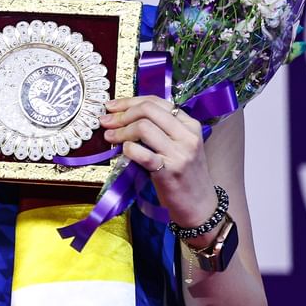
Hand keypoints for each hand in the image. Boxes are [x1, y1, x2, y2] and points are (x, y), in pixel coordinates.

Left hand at [100, 96, 218, 234]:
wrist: (199, 203)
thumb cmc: (184, 173)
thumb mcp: (180, 145)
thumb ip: (160, 129)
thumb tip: (124, 116)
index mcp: (190, 124)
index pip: (156, 102)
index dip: (129, 101)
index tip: (111, 106)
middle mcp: (187, 135)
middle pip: (148, 110)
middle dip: (122, 114)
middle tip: (106, 122)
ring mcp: (180, 153)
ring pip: (144, 128)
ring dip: (121, 131)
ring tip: (110, 137)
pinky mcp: (169, 171)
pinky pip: (142, 153)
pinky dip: (128, 149)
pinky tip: (123, 151)